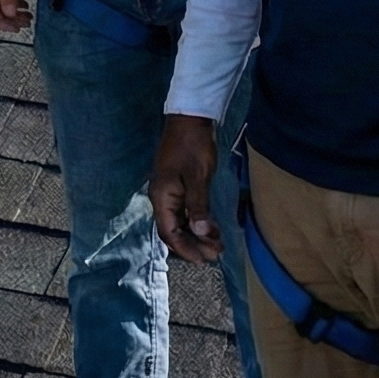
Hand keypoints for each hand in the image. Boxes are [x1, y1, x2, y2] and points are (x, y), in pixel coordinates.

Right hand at [148, 115, 224, 263]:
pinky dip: (197, 222)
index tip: (204, 259)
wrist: (189, 118)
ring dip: (197, 235)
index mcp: (161, 197)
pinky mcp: (178, 186)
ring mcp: (169, 192)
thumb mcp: (197, 176)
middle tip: (215, 254)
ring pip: (180, 222)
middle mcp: (161, 197)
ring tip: (217, 244)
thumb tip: (200, 232)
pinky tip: (210, 228)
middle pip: (173, 230)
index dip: (186, 248)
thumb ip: (197, 205)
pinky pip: (184, 212)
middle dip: (193, 244)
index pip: (169, 232)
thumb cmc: (192, 146)